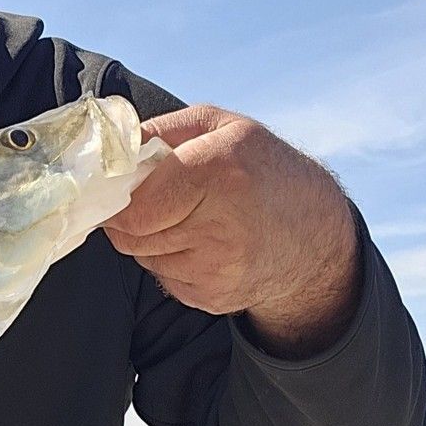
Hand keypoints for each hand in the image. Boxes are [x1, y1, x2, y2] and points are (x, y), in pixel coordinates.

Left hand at [104, 104, 360, 357]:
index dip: (118, 199)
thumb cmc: (261, 168)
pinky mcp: (214, 298)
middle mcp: (221, 225)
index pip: (134, 206)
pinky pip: (164, 278)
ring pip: (144, 257)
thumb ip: (160, 130)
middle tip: (153, 200)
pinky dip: (170, 261)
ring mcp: (219, 269)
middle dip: (129, 217)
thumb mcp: (220, 126)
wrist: (314, 234)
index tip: (119, 189)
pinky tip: (202, 244)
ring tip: (187, 218)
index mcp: (219, 171)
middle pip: (131, 234)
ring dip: (150, 239)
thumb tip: (110, 148)